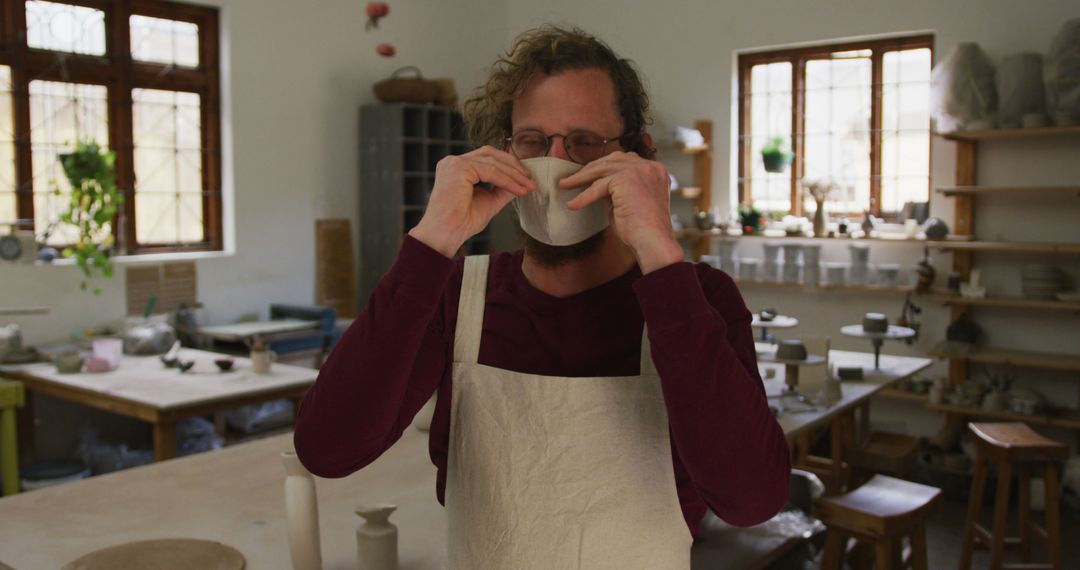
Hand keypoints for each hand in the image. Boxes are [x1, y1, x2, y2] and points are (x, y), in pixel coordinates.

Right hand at [408, 146, 534, 257]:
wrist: (446, 235)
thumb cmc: (462, 222)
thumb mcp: (489, 202)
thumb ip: (503, 189)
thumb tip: (522, 183)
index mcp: (458, 168)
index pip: (487, 157)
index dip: (508, 165)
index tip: (526, 179)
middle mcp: (453, 162)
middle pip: (490, 153)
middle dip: (513, 165)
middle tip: (530, 179)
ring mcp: (454, 163)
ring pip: (492, 162)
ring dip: (514, 175)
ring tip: (528, 187)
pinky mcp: (459, 168)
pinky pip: (490, 171)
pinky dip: (508, 181)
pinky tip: (518, 190)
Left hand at [562, 151, 682, 272]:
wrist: (652, 241)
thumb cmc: (642, 230)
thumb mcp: (630, 202)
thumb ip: (618, 190)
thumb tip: (597, 186)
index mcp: (655, 171)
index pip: (626, 161)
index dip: (606, 167)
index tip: (590, 174)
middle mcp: (649, 167)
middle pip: (613, 161)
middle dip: (591, 169)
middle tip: (573, 179)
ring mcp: (639, 170)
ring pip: (603, 169)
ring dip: (581, 178)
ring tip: (566, 185)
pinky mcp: (626, 178)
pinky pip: (598, 186)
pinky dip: (583, 197)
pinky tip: (573, 204)